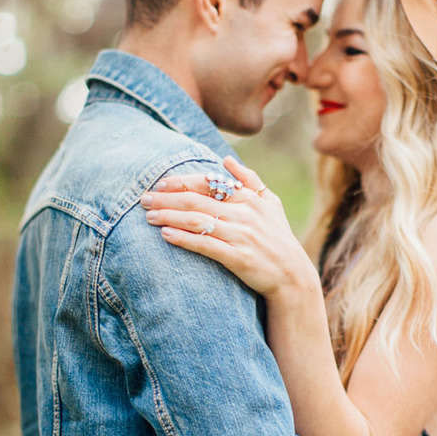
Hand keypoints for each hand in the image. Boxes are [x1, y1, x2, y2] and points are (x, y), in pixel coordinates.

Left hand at [140, 155, 317, 299]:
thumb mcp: (271, 204)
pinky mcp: (237, 257)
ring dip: (169, 216)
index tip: (160, 183)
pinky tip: (165, 235)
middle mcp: (244, 214)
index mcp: (249, 198)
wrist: (291, 276)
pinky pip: (205, 245)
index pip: (209, 183)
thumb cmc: (278, 238)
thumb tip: (227, 160)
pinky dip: (183, 238)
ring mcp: (241, 235)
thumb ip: (250, 180)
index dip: (182, 181)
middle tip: (144, 199)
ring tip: (149, 216)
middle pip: (197, 200)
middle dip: (167, 198)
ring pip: (197, 220)